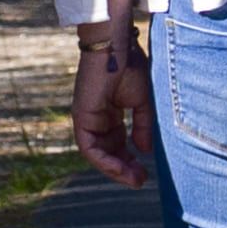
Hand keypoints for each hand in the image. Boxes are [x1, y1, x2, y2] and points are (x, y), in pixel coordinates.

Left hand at [73, 24, 156, 188]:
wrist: (116, 45)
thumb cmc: (129, 65)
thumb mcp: (142, 101)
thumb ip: (142, 126)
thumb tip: (145, 151)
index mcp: (110, 111)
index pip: (118, 142)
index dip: (130, 158)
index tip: (145, 171)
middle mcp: (97, 117)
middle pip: (108, 151)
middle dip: (124, 168)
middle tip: (140, 181)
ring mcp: (87, 118)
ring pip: (98, 154)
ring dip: (115, 170)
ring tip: (134, 180)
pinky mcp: (81, 118)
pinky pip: (89, 148)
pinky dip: (104, 161)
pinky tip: (121, 169)